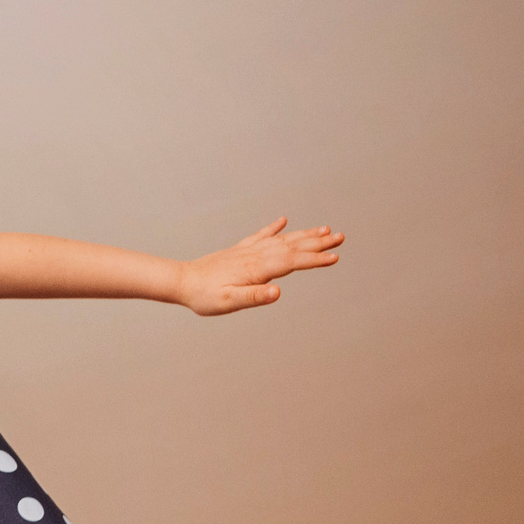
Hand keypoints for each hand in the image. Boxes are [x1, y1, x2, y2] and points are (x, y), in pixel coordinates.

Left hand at [177, 218, 343, 314]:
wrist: (181, 281)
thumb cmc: (204, 296)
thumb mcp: (229, 302)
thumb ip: (254, 297)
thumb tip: (278, 292)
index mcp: (257, 269)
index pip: (293, 261)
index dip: (315, 260)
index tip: (335, 257)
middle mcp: (255, 255)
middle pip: (293, 246)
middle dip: (318, 242)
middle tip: (342, 236)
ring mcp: (248, 251)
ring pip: (282, 239)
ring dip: (304, 234)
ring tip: (325, 229)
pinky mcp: (239, 250)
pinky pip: (261, 235)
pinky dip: (274, 228)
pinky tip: (283, 220)